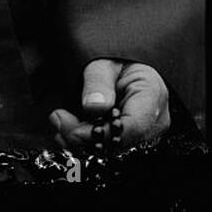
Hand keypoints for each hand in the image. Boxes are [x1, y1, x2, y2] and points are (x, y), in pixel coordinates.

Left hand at [49, 58, 169, 154]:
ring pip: (112, 150)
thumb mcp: (103, 63)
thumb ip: (98, 82)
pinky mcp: (131, 139)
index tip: (72, 127)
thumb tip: (93, 108)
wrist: (121, 65)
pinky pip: (108, 148)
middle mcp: (154, 120)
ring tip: (59, 122)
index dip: (101, 134)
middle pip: (120, 143)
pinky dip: (85, 142)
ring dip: (81, 141)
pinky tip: (68, 129)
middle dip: (84, 138)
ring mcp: (145, 132)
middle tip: (58, 119)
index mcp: (153, 95)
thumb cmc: (116, 60)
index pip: (132, 127)